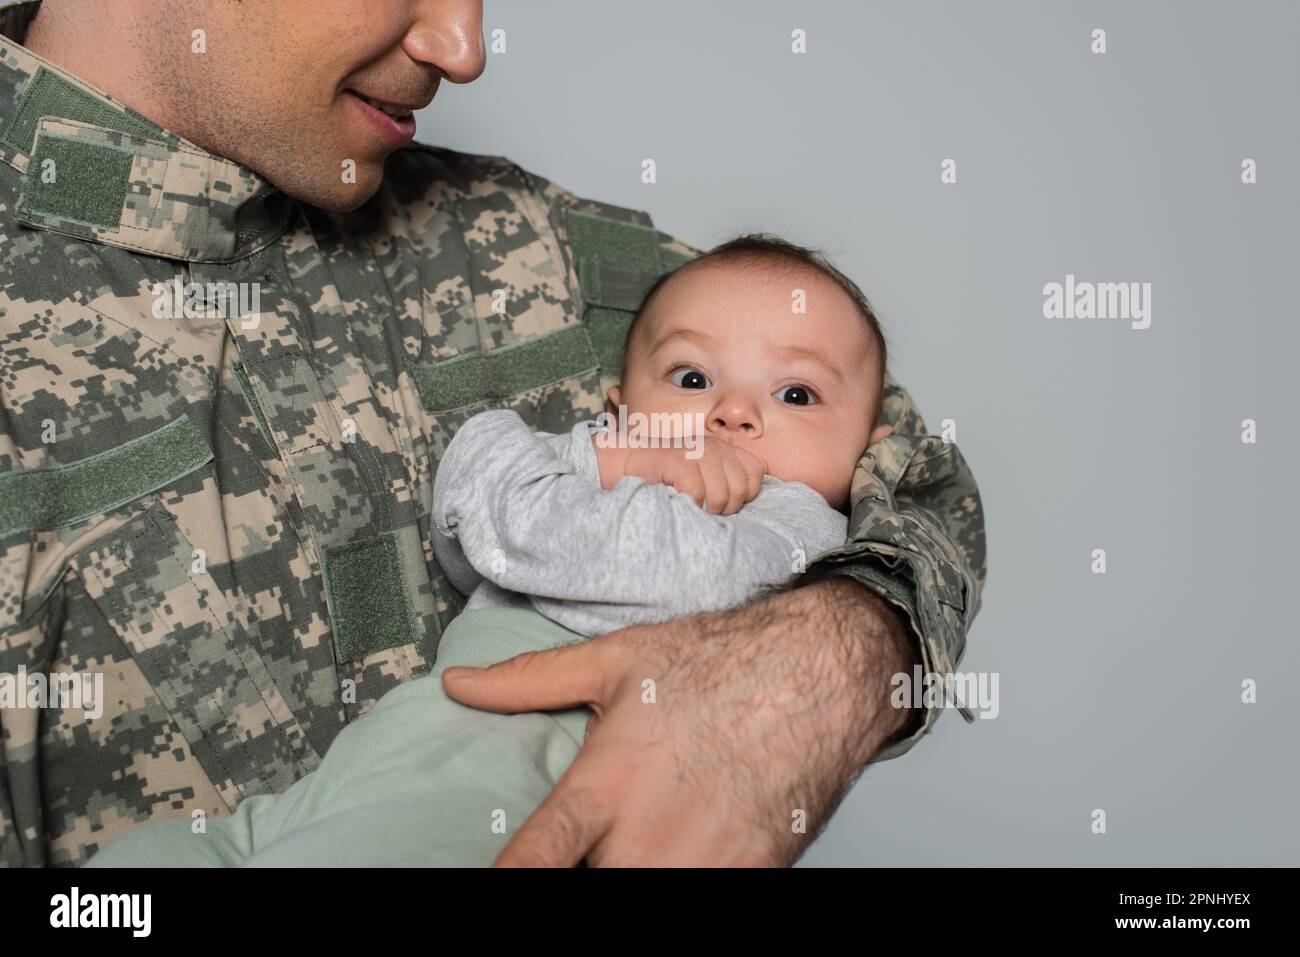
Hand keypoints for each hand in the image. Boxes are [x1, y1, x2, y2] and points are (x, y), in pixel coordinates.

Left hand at [441, 578, 915, 865]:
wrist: (819, 672)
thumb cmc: (721, 662)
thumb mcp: (618, 659)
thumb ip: (530, 681)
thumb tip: (460, 684)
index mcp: (608, 782)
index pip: (537, 858)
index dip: (511, 878)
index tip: (493, 881)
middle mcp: (651, 834)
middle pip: (591, 882)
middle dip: (587, 864)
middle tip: (598, 832)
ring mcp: (704, 863)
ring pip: (641, 889)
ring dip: (631, 866)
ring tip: (639, 834)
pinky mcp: (750, 875)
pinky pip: (704, 890)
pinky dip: (688, 866)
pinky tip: (689, 839)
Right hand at [594, 435, 765, 514]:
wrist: (630, 463)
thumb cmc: (668, 476)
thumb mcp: (702, 472)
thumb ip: (726, 480)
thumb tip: (748, 501)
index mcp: (724, 449)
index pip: (756, 473)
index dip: (745, 494)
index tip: (725, 500)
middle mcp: (714, 447)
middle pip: (740, 490)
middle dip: (725, 508)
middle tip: (706, 509)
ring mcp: (697, 453)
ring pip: (720, 497)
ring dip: (706, 511)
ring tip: (694, 507)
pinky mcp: (679, 462)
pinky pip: (697, 495)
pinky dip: (688, 505)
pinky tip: (679, 500)